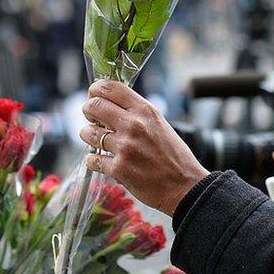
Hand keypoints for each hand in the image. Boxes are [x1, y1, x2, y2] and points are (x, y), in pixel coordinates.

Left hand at [80, 80, 209, 215]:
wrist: (185, 186)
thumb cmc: (173, 156)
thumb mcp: (159, 123)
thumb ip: (136, 113)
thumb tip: (109, 104)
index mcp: (145, 110)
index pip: (110, 87)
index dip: (95, 90)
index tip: (93, 96)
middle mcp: (133, 125)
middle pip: (93, 106)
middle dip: (88, 112)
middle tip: (91, 119)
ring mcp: (125, 147)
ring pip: (88, 132)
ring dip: (88, 136)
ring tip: (97, 141)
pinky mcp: (119, 168)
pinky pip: (92, 159)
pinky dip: (93, 160)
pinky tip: (101, 161)